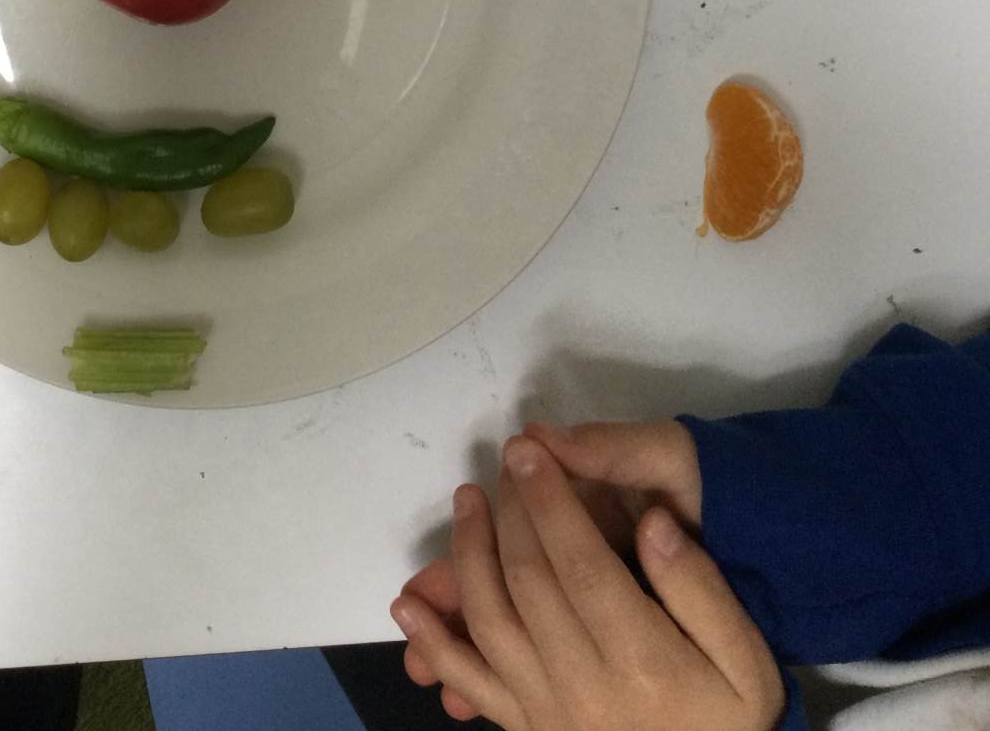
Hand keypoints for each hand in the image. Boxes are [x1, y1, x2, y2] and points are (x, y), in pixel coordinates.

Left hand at [393, 436, 780, 730]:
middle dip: (513, 510)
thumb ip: (701, 589)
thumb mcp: (745, 657)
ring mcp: (548, 711)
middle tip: (507, 460)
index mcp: (642, 659)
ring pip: (491, 621)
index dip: (547, 500)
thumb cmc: (728, 713)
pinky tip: (407, 603)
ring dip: (468, 552)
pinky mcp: (526, 727)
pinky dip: (432, 643)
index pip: (580, 563)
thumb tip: (653, 524)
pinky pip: (471, 682)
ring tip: (468, 499)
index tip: (527, 449)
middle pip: (529, 581)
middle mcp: (585, 686)